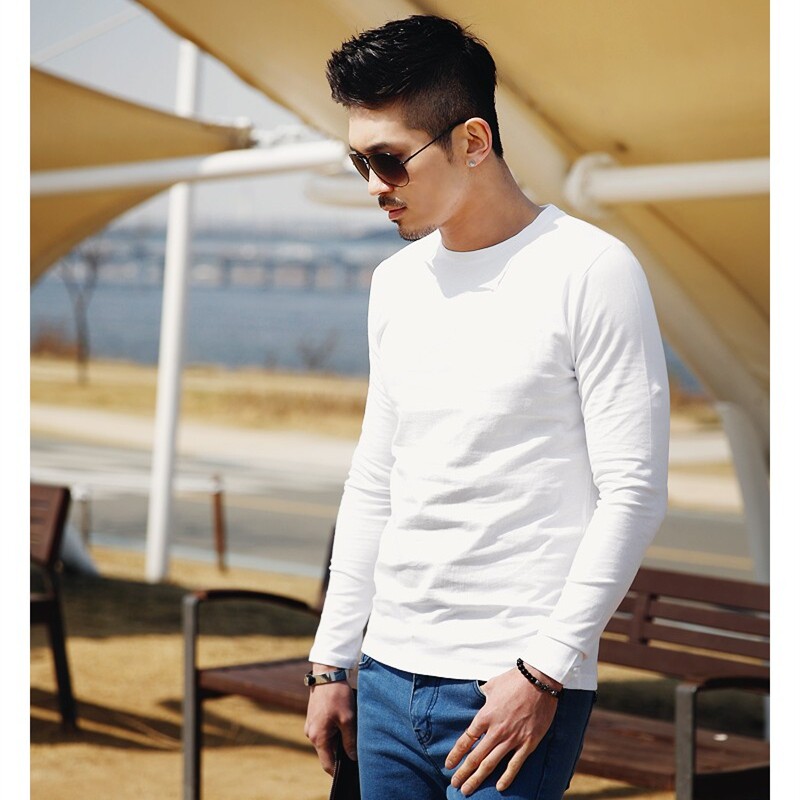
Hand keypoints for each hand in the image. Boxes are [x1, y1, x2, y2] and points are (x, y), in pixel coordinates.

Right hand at [304, 664, 356, 774]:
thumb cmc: (337, 695)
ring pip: (326, 741)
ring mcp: (310, 725)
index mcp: (317, 737)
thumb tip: (353, 758)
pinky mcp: (313, 717)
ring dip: (337, 741)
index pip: (327, 764)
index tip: (351, 771)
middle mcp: (310, 734)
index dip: (338, 771)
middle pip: (326, 753)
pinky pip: (324, 731)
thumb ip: (350, 741)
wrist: (327, 673)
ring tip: (351, 736)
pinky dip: (333, 732)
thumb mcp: (348, 719)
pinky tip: (344, 724)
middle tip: (355, 753)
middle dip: (340, 755)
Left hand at [445, 664, 560, 795]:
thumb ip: (483, 695)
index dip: (456, 754)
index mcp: (485, 716)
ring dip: (478, 778)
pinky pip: (515, 764)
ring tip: (468, 790)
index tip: (448, 765)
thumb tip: (478, 696)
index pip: (466, 740)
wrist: (538, 680)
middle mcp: (496, 730)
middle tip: (455, 784)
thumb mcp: (491, 685)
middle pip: (475, 757)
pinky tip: (499, 787)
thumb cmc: (514, 680)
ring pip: (491, 764)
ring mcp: (512, 738)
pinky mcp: (528, 743)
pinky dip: (507, 777)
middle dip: (463, 773)